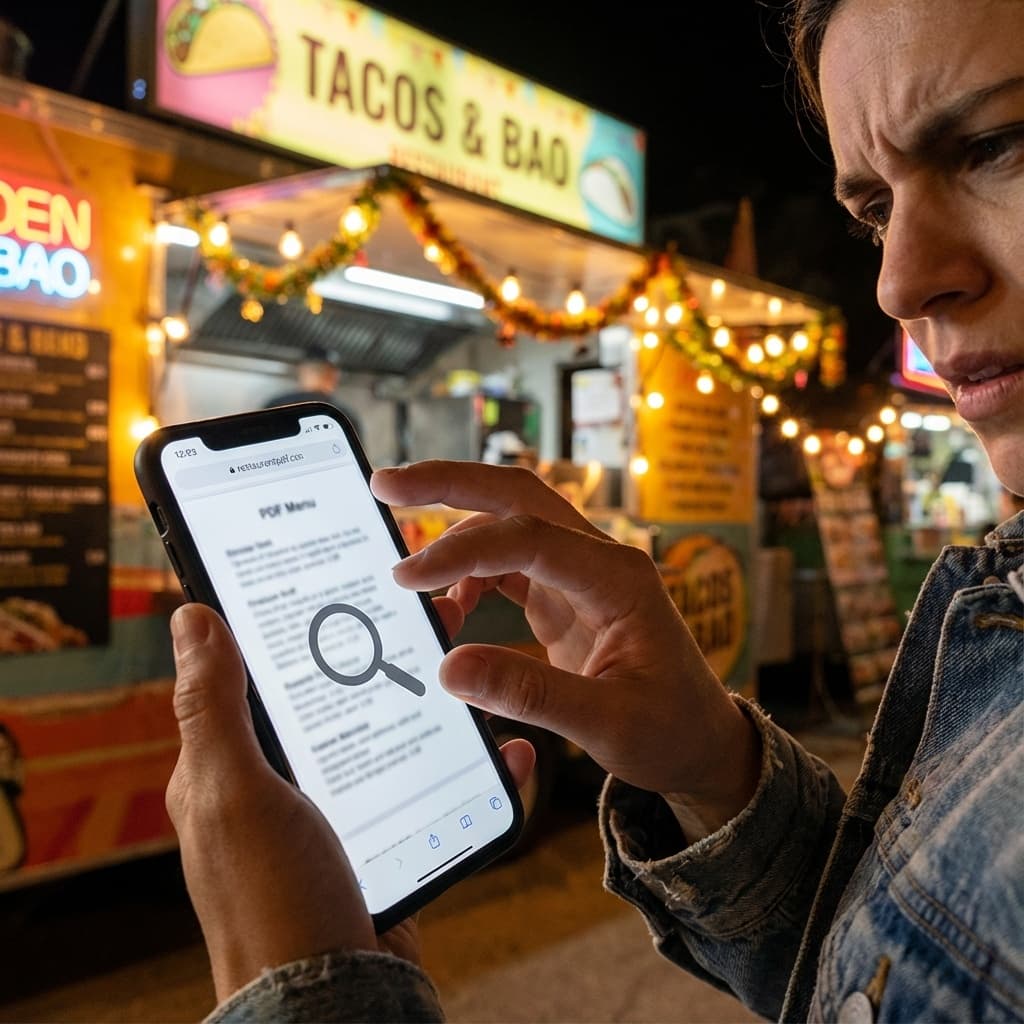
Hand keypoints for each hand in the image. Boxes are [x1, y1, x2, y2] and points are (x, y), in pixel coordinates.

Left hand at [167, 603, 532, 1001]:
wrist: (335, 1006)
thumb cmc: (272, 901)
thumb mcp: (235, 794)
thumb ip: (215, 709)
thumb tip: (191, 616)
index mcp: (235, 767)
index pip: (261, 675)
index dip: (293, 625)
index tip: (340, 579)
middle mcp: (282, 786)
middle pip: (335, 699)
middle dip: (376, 655)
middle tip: (424, 614)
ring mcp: (336, 814)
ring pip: (386, 738)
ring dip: (426, 704)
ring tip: (468, 667)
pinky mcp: (382, 842)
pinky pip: (425, 789)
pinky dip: (464, 767)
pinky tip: (503, 752)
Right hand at [371, 462, 760, 837]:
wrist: (700, 741)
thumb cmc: (668, 731)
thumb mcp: (607, 724)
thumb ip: (531, 694)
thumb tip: (451, 668)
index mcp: (618, 579)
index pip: (528, 539)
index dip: (462, 551)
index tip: (407, 577)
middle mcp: (599, 560)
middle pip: (517, 495)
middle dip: (449, 483)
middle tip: (385, 484)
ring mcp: (581, 573)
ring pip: (510, 519)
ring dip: (454, 527)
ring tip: (409, 570)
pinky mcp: (565, 593)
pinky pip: (509, 561)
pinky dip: (471, 571)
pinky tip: (453, 605)